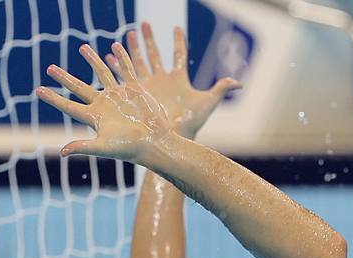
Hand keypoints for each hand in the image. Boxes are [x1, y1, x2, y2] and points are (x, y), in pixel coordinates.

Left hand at [37, 40, 174, 161]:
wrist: (155, 142)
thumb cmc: (130, 148)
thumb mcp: (104, 147)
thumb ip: (84, 147)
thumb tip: (62, 152)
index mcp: (94, 117)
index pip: (68, 105)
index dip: (53, 98)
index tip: (38, 89)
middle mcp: (103, 104)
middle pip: (79, 87)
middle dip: (64, 78)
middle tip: (50, 67)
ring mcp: (119, 96)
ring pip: (102, 73)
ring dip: (92, 60)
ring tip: (83, 47)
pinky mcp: (135, 90)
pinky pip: (126, 70)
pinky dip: (121, 58)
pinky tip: (115, 46)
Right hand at [109, 23, 238, 139]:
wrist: (173, 138)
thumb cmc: (191, 123)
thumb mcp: (208, 103)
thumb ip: (221, 89)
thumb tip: (240, 83)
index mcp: (179, 78)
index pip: (179, 54)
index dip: (178, 41)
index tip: (177, 28)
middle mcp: (163, 79)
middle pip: (155, 54)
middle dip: (149, 39)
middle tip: (142, 24)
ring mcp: (150, 86)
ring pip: (139, 62)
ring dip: (132, 49)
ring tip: (127, 36)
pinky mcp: (139, 94)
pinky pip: (127, 77)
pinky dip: (120, 66)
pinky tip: (111, 56)